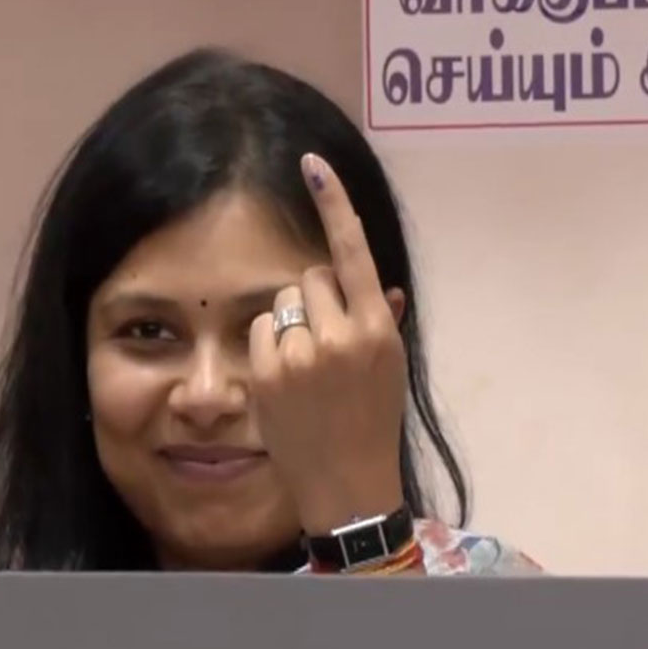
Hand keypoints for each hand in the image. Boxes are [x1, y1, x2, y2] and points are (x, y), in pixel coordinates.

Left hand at [248, 154, 408, 534]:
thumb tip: (384, 288)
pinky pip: (259, 330)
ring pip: (282, 303)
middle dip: (313, 300)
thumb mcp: (388, 369)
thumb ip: (381, 321)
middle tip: (324, 344)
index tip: (312, 164)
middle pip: (309, 277)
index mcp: (378, 328)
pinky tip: (285, 380)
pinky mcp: (270, 372)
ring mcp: (302, 353)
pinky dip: (268, 346)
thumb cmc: (372, 422)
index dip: (333, 203)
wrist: (348, 484)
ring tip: (306, 368)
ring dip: (290, 324)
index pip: (352, 251)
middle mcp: (341, 334)